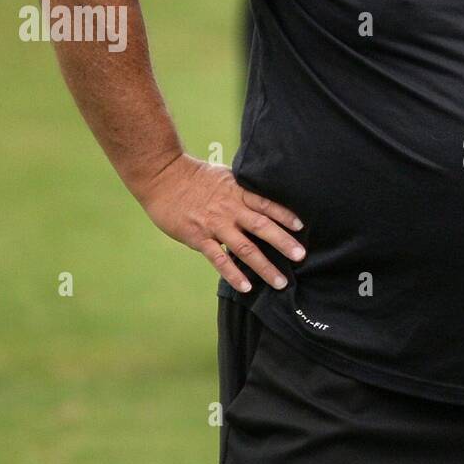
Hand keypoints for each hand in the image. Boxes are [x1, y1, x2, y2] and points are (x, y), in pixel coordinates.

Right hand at [135, 153, 304, 292]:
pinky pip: (219, 259)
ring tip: (280, 282)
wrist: (162, 177)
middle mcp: (230, 210)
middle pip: (262, 228)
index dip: (285, 216)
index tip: (301, 228)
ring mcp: (215, 225)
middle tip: (301, 257)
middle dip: (283, 243)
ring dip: (264, 266)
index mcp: (237, 193)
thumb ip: (241, 188)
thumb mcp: (224, 175)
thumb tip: (259, 194)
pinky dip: (233, 274)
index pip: (267, 205)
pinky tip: (246, 287)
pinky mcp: (198, 238)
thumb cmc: (193, 176)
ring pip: (245, 249)